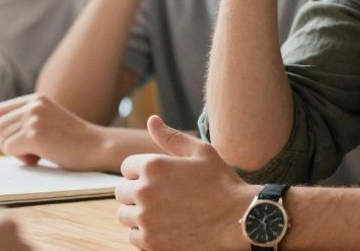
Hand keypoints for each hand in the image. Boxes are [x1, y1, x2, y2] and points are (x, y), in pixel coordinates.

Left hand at [0, 93, 106, 171]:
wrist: (96, 146)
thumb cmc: (74, 140)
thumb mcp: (50, 120)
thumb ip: (29, 120)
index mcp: (37, 99)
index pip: (2, 109)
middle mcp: (34, 105)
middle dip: (7, 143)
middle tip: (29, 153)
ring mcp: (34, 119)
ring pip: (2, 138)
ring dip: (15, 152)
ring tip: (37, 155)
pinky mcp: (34, 135)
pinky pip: (9, 149)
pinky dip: (20, 158)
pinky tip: (39, 159)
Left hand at [115, 115, 256, 250]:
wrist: (237, 218)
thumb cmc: (221, 182)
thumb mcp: (200, 152)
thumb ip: (171, 137)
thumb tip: (151, 120)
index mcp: (153, 166)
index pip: (126, 167)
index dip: (142, 171)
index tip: (160, 179)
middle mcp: (144, 191)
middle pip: (122, 191)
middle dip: (137, 192)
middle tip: (162, 196)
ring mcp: (146, 218)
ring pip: (125, 214)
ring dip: (138, 213)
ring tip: (163, 212)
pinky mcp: (150, 241)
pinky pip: (132, 236)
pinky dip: (144, 233)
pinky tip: (164, 227)